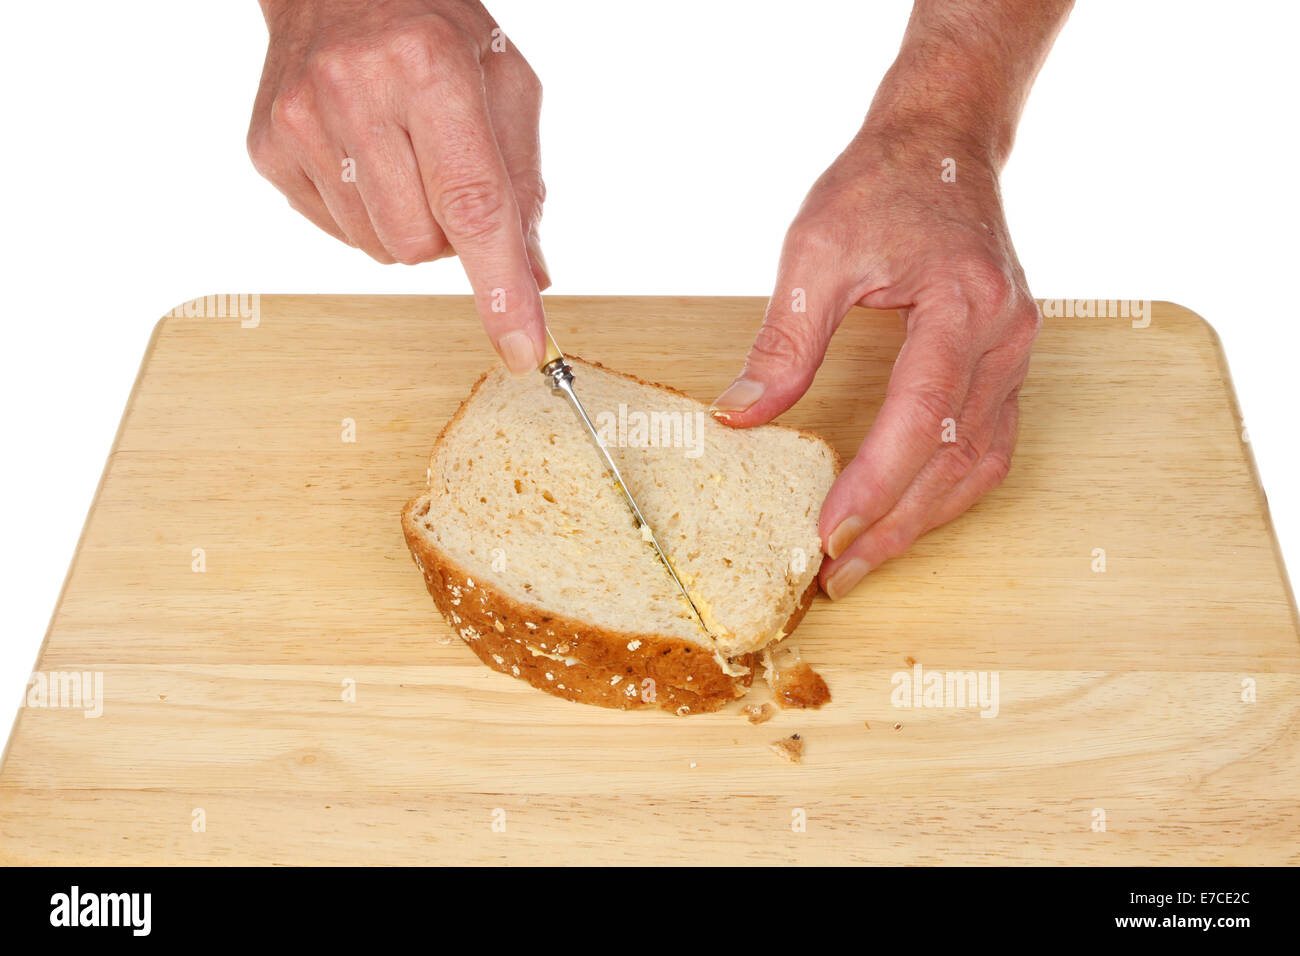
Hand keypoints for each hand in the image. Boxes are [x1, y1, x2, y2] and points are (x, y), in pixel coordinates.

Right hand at [247, 0, 548, 371]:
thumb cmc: (437, 33)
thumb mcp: (506, 83)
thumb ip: (526, 184)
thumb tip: (534, 278)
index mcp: (430, 69)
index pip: (474, 206)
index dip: (500, 287)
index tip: (522, 350)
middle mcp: (354, 92)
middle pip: (422, 245)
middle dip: (448, 233)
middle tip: (443, 170)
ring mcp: (299, 122)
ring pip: (380, 249)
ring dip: (407, 224)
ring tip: (402, 154)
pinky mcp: (267, 147)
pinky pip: (339, 234)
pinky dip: (366, 212)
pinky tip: (363, 155)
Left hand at [711, 120, 1040, 599]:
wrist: (944, 143)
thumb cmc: (882, 184)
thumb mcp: (816, 250)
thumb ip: (785, 342)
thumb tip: (741, 417)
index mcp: (963, 303)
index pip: (922, 414)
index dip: (875, 483)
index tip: (827, 535)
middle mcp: (1005, 336)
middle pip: (957, 458)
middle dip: (895, 526)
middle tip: (836, 574)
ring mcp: (1016, 353)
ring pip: (981, 464)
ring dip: (924, 522)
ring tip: (865, 561)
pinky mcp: (1007, 362)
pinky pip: (989, 444)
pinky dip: (947, 490)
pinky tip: (907, 515)